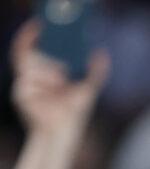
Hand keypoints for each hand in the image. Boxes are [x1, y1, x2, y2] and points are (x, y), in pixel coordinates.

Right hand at [10, 19, 108, 137]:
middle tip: (63, 66)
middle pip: (29, 56)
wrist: (64, 134)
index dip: (29, 36)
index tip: (39, 25)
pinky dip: (45, 84)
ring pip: (30, 68)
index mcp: (41, 74)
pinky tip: (55, 91)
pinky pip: (29, 82)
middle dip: (46, 59)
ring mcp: (23, 87)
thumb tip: (102, 52)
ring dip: (48, 73)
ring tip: (62, 82)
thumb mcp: (87, 89)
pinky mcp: (21, 96)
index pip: (28, 50)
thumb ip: (95, 72)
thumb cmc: (73, 114)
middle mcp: (29, 79)